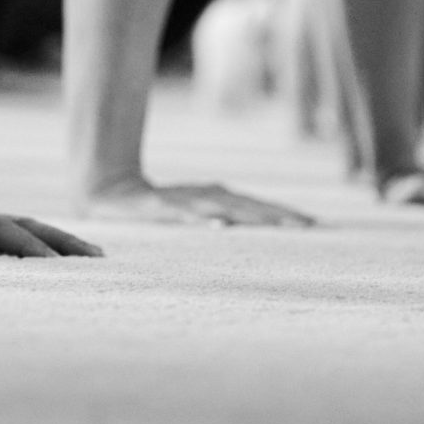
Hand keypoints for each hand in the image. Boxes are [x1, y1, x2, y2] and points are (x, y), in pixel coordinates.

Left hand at [0, 177, 102, 255]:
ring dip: (57, 243)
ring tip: (94, 261)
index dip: (22, 246)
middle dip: (59, 242)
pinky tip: (54, 264)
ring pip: (21, 229)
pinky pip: (8, 239)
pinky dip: (38, 247)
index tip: (52, 264)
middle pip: (22, 225)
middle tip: (98, 262)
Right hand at [76, 177, 313, 226]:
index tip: (313, 224)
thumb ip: (216, 220)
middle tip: (307, 224)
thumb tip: (241, 233)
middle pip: (248, 204)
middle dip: (277, 214)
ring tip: (277, 225)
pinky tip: (219, 225)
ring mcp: (183, 199)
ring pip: (223, 206)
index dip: (283, 213)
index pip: (256, 206)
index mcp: (215, 197)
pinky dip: (203, 217)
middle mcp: (205, 194)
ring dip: (250, 215)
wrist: (111, 190)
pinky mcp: (160, 206)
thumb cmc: (157, 208)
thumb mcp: (191, 216)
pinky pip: (185, 213)